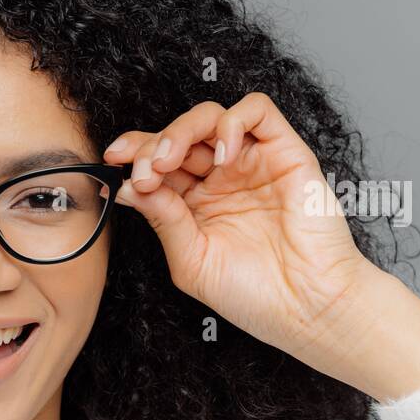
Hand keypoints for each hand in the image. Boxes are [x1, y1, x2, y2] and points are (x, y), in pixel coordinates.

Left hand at [104, 93, 419, 400]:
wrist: (307, 307)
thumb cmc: (254, 295)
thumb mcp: (192, 260)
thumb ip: (163, 219)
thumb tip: (130, 186)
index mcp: (194, 204)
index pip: (158, 163)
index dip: (134, 155)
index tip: (112, 163)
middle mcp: (221, 180)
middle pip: (178, 136)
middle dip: (151, 145)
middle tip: (145, 170)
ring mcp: (251, 164)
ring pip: (211, 117)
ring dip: (181, 130)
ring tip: (169, 161)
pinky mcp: (285, 153)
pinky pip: (258, 112)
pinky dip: (232, 122)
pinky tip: (221, 154)